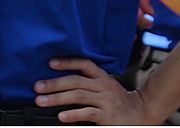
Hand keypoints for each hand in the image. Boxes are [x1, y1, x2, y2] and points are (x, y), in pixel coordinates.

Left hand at [34, 57, 153, 123]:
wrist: (141, 113)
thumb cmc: (119, 101)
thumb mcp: (106, 86)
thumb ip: (90, 83)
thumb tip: (63, 83)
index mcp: (102, 77)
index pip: (84, 64)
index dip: (67, 62)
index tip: (50, 63)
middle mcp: (103, 85)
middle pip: (76, 80)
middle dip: (54, 83)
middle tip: (37, 87)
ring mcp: (105, 100)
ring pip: (78, 95)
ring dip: (57, 98)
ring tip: (42, 101)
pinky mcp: (107, 115)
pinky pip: (88, 113)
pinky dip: (73, 114)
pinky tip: (62, 117)